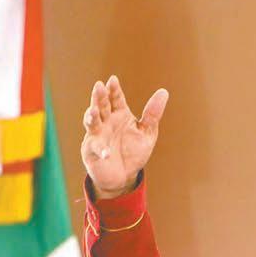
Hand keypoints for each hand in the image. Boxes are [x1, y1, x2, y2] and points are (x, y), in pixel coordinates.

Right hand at [81, 75, 168, 198]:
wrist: (124, 176)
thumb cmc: (134, 152)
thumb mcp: (147, 132)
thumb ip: (152, 114)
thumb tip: (164, 92)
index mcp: (119, 114)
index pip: (116, 99)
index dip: (114, 90)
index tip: (113, 80)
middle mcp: (106, 122)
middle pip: (101, 106)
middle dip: (99, 97)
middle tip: (99, 86)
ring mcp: (97, 135)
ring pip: (92, 122)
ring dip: (91, 116)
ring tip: (93, 111)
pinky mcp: (92, 151)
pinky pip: (96, 148)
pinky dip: (101, 150)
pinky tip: (107, 153)